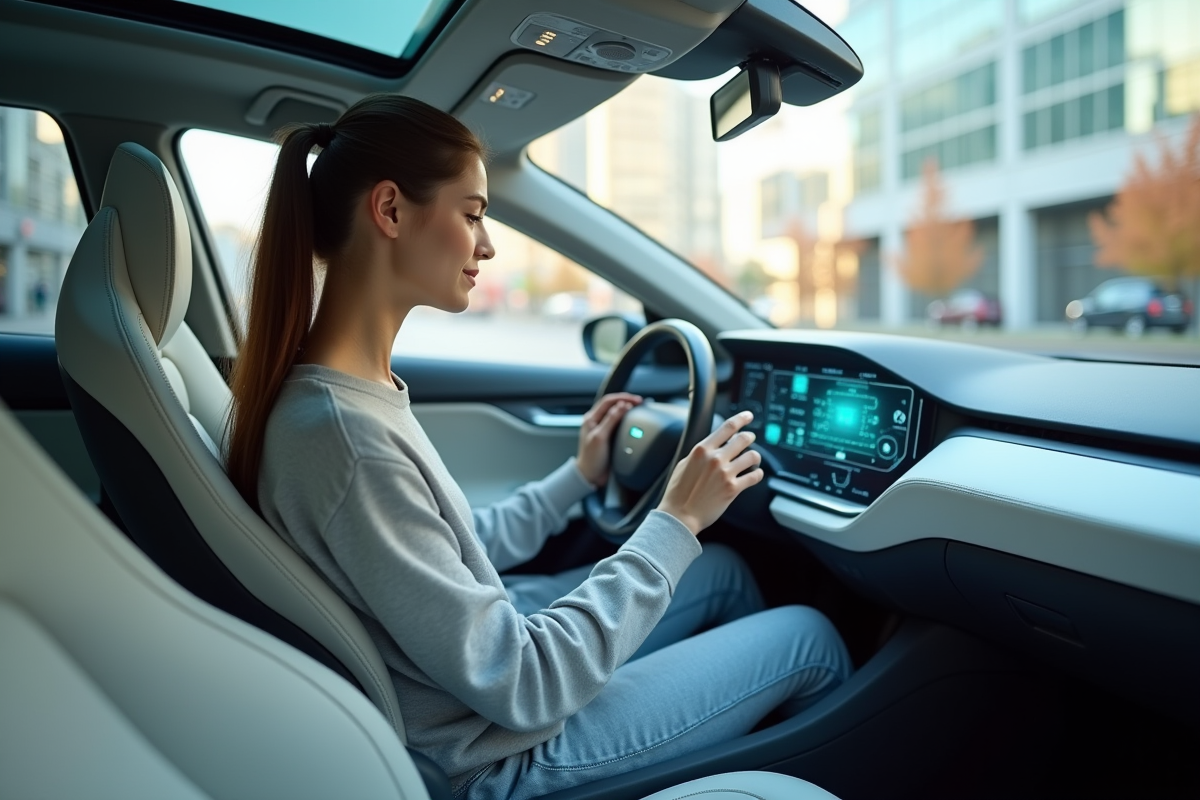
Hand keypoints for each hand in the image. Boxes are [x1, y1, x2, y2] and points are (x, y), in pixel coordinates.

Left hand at [576, 392, 642, 485]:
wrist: (590, 476)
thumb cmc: (591, 458)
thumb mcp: (600, 437)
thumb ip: (610, 420)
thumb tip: (622, 405)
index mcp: (591, 419)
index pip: (608, 401)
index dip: (623, 398)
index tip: (636, 400)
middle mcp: (596, 422)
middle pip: (613, 405)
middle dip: (627, 401)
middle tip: (640, 403)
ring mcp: (603, 429)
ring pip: (617, 414)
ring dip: (627, 410)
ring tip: (639, 409)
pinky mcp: (609, 437)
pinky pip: (619, 424)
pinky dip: (627, 420)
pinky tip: (634, 421)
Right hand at [657, 411, 762, 535]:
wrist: (679, 515)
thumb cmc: (678, 492)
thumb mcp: (685, 464)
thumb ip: (700, 453)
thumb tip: (712, 446)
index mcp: (702, 450)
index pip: (727, 427)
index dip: (741, 419)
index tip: (748, 416)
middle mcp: (715, 459)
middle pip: (743, 439)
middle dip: (750, 437)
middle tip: (750, 439)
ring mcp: (725, 473)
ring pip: (752, 456)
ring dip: (755, 457)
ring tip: (753, 460)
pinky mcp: (733, 488)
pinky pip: (755, 476)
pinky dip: (757, 474)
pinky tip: (754, 474)